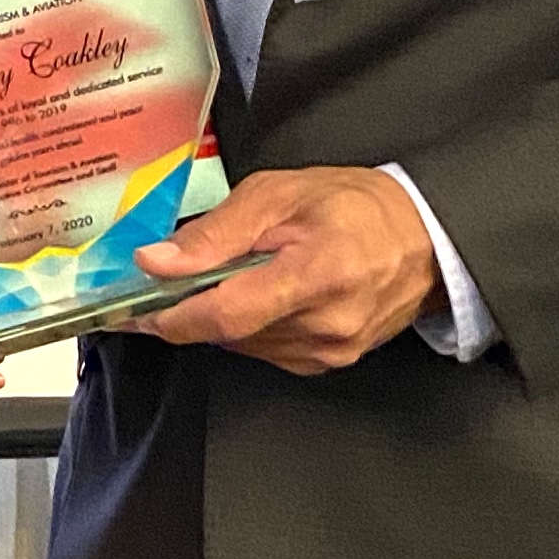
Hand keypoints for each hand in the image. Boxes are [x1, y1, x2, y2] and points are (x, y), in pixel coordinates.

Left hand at [135, 164, 437, 374]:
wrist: (424, 236)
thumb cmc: (356, 207)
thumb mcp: (278, 195)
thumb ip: (214, 233)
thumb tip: (157, 262)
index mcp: (315, 276)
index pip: (223, 315)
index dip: (170, 317)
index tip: (133, 309)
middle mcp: (326, 325)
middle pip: (226, 332)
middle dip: (195, 306)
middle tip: (185, 273)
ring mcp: (330, 351)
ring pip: (242, 344)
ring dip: (226, 314)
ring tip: (247, 272)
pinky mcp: (330, 363)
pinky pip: (266, 350)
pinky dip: (253, 325)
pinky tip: (270, 294)